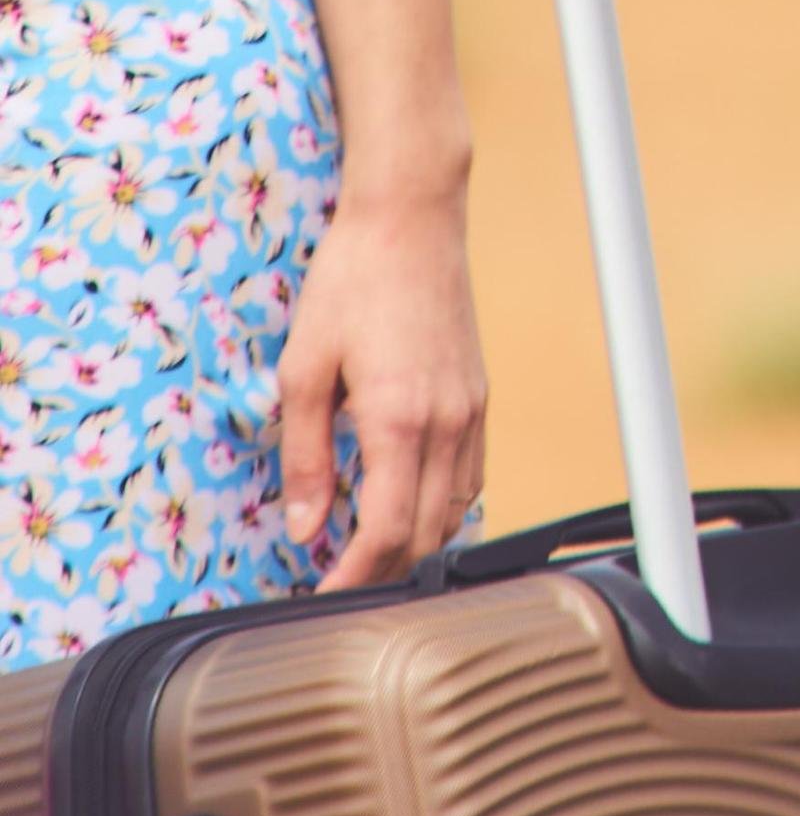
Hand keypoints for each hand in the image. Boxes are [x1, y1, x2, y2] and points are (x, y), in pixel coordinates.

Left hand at [279, 184, 487, 586]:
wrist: (412, 218)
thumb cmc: (353, 281)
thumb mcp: (304, 368)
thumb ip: (304, 456)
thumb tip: (305, 528)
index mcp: (398, 420)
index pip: (386, 534)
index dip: (353, 579)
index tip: (321, 598)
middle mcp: (446, 423)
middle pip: (425, 535)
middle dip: (381, 573)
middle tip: (335, 584)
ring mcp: (470, 410)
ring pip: (456, 511)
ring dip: (415, 544)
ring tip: (368, 552)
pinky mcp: (479, 396)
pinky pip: (471, 476)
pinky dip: (444, 507)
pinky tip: (411, 503)